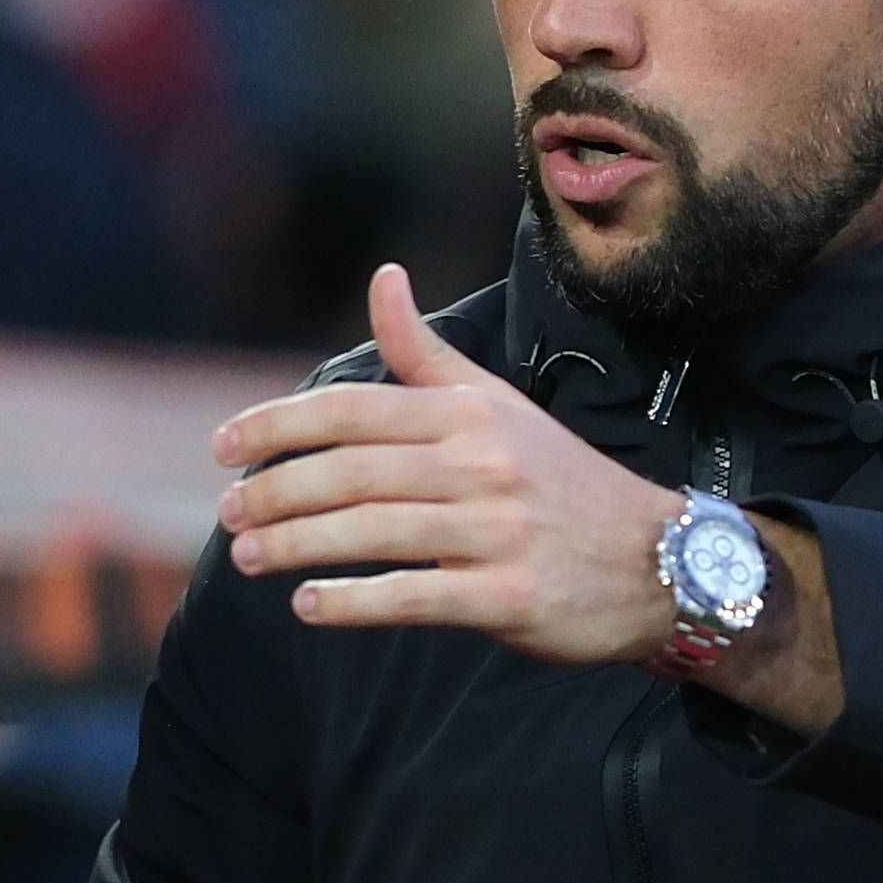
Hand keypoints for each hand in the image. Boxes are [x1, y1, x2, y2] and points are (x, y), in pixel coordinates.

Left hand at [212, 264, 845, 734]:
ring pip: (374, 532)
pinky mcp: (511, 594)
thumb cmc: (560, 481)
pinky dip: (356, 603)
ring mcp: (498, 530)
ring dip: (299, 545)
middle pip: (352, 472)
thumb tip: (383, 275)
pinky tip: (309, 607)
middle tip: (226, 513)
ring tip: (246, 559)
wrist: (660, 560)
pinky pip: (416, 596)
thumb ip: (427, 355)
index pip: (352, 409)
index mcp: (469, 414)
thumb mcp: (497, 406)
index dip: (278, 424)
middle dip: (276, 491)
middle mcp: (482, 464)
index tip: (222, 448)